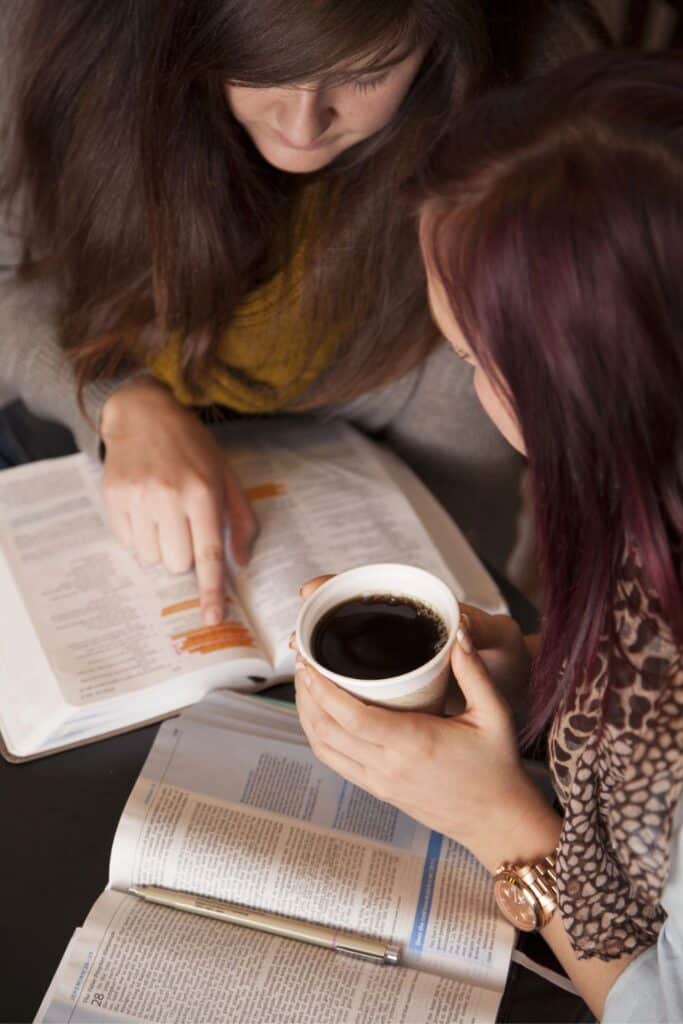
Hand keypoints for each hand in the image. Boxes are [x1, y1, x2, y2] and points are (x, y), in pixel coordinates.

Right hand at [100, 378, 256, 625]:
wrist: (142, 413)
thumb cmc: (191, 446)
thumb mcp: (226, 474)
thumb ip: (240, 519)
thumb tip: (241, 561)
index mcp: (202, 492)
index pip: (208, 554)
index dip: (211, 591)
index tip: (212, 618)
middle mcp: (169, 497)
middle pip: (178, 563)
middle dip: (185, 556)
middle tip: (185, 528)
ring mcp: (137, 498)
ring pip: (151, 557)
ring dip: (161, 546)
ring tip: (163, 514)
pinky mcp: (113, 498)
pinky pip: (128, 542)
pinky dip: (139, 535)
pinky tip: (144, 508)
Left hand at [295, 613, 558, 870]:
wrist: (496, 822)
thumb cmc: (497, 766)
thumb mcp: (495, 714)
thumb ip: (474, 671)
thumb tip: (457, 632)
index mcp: (414, 743)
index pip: (352, 716)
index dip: (323, 689)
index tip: (310, 660)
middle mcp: (389, 765)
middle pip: (328, 729)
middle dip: (307, 694)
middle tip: (301, 659)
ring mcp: (379, 781)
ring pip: (324, 748)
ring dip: (307, 715)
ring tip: (304, 682)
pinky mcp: (378, 790)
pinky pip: (335, 762)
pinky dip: (318, 736)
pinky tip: (319, 714)